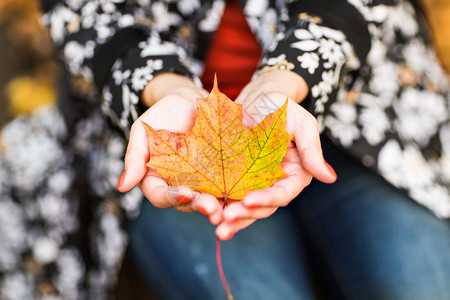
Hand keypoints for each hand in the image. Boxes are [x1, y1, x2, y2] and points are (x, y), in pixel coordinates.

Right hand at [117, 73, 222, 223]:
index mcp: (156, 180)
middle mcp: (179, 186)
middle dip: (199, 206)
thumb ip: (134, 158)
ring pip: (208, 200)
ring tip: (228, 209)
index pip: (160, 195)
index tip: (185, 194)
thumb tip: (122, 187)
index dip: (171, 197)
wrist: (191, 100)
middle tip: (212, 208)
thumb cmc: (163, 114)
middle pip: (186, 203)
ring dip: (218, 207)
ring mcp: (201, 183)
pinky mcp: (221, 177)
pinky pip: (228, 188)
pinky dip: (235, 195)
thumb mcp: (143, 131)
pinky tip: (245, 196)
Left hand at [215, 70, 336, 239]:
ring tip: (215, 225)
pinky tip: (205, 212)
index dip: (268, 199)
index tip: (249, 202)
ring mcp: (253, 183)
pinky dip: (218, 206)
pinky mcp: (234, 180)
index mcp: (294, 174)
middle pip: (262, 207)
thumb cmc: (281, 106)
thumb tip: (330, 178)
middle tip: (225, 222)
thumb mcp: (301, 122)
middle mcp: (274, 183)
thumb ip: (312, 150)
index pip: (283, 192)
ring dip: (230, 219)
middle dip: (244, 216)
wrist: (255, 98)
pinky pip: (227, 196)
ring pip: (244, 207)